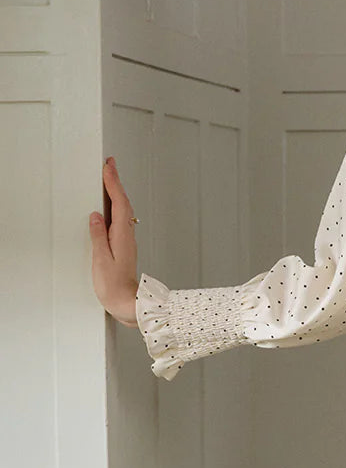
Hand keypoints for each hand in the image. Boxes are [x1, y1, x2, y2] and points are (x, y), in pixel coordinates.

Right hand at [90, 157, 138, 326]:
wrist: (126, 303)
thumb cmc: (114, 286)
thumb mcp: (101, 259)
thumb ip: (98, 236)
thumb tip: (96, 216)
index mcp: (121, 235)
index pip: (118, 203)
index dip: (113, 183)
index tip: (108, 167)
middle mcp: (127, 235)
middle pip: (123, 202)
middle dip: (116, 182)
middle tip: (110, 165)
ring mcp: (127, 240)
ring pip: (124, 210)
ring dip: (117, 192)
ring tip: (110, 179)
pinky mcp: (124, 246)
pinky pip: (121, 219)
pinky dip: (117, 206)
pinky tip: (112, 206)